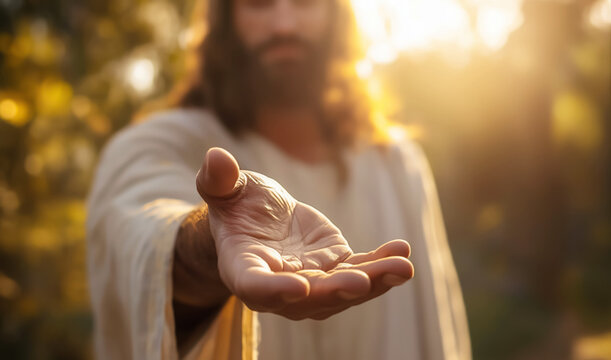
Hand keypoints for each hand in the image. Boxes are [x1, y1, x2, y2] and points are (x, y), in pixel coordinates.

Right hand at [197, 147, 413, 319]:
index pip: (255, 287)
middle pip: (308, 298)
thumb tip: (215, 158)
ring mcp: (312, 281)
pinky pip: (362, 270)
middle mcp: (280, 286)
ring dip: (372, 282)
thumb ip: (219, 180)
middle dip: (336, 291)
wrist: (262, 221)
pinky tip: (402, 251)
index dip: (274, 290)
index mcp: (244, 268)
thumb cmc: (238, 206)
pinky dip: (381, 264)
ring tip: (401, 268)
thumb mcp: (226, 189)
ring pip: (342, 290)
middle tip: (361, 282)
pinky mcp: (336, 268)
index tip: (298, 287)